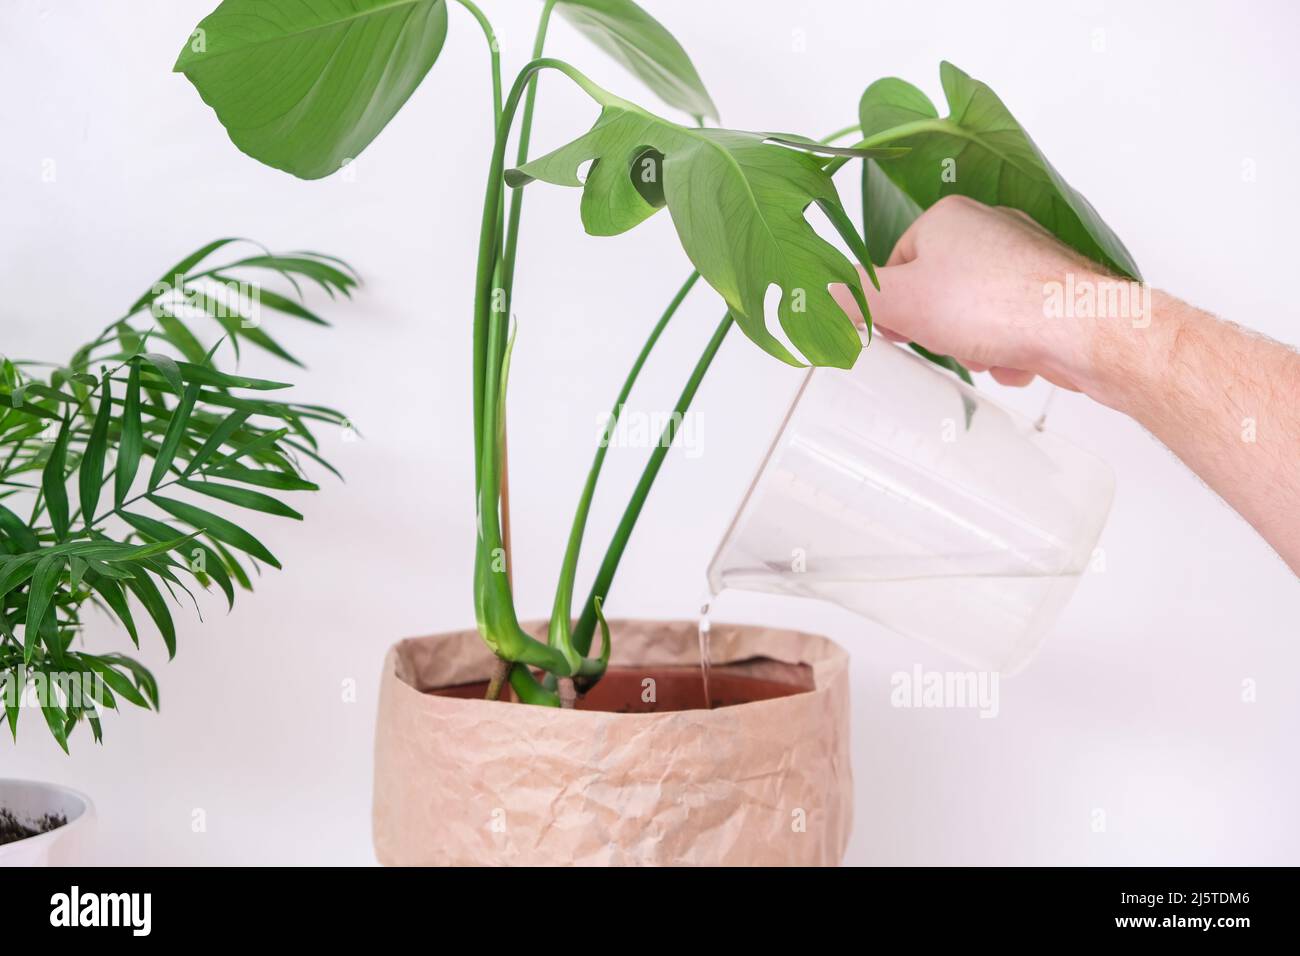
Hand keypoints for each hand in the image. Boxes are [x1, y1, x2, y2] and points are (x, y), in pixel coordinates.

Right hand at [833, 194, 1109, 392]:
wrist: (1081, 328)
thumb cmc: (998, 306)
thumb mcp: (902, 304)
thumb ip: (860, 298)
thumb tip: (831, 290)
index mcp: (947, 219)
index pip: (896, 265)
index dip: (893, 307)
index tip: (901, 331)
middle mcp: (988, 229)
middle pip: (936, 292)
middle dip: (940, 330)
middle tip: (948, 342)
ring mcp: (1024, 258)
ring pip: (975, 314)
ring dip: (975, 346)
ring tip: (989, 352)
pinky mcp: (1051, 290)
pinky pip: (1010, 326)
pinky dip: (1008, 349)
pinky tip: (1015, 358)